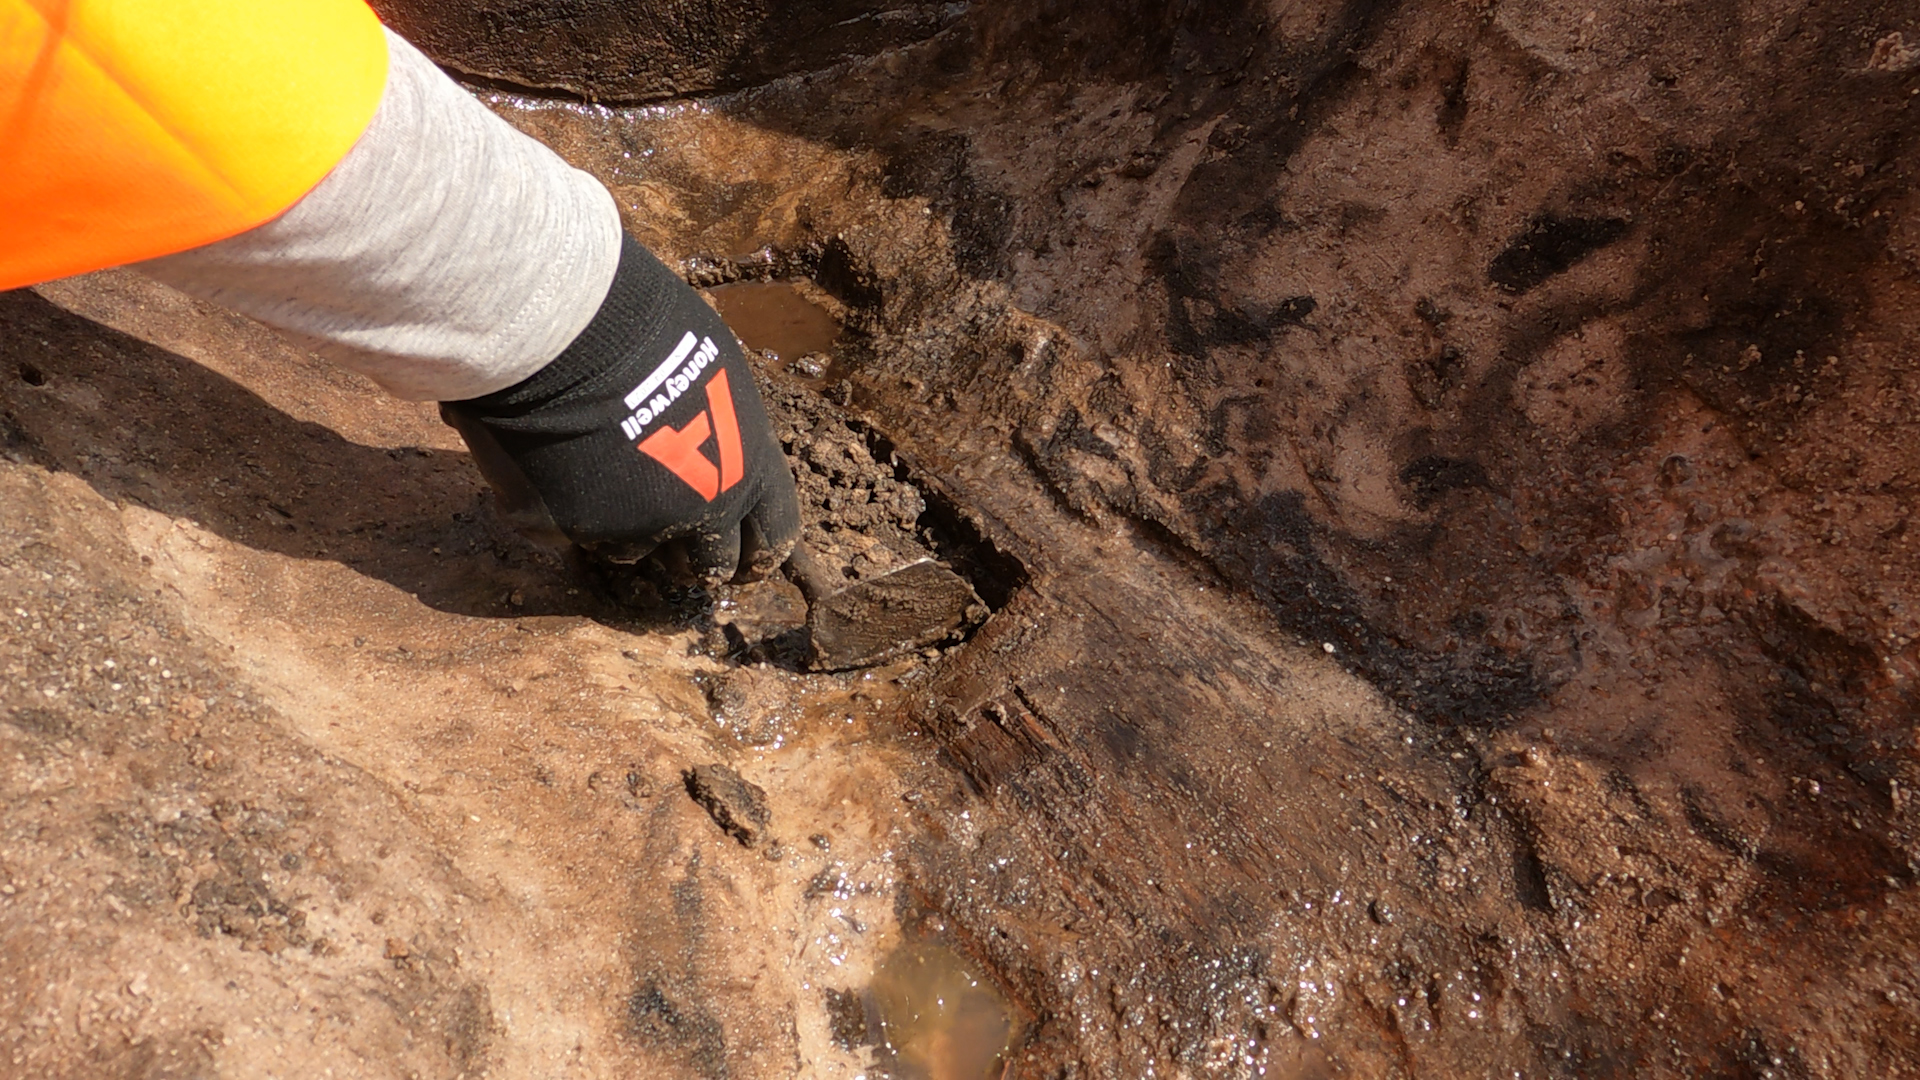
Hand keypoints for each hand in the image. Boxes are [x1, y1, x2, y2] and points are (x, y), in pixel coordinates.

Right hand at [440, 235, 799, 586]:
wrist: (562, 333)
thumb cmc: (643, 327)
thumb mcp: (714, 370)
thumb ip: (723, 425)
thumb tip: (717, 439)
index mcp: (748, 468)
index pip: (773, 534)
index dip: (759, 551)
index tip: (746, 559)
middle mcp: (700, 510)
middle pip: (708, 564)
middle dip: (692, 556)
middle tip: (672, 539)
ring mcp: (633, 526)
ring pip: (634, 551)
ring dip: (625, 529)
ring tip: (602, 476)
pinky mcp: (571, 531)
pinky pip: (571, 533)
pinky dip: (565, 510)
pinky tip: (555, 465)